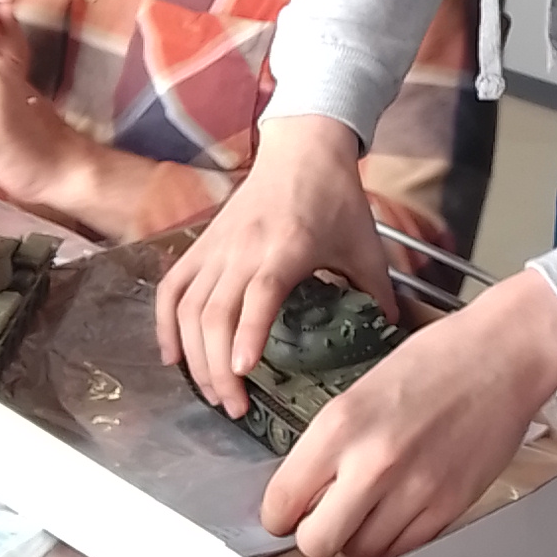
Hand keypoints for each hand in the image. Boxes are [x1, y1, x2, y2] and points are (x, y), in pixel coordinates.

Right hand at [156, 115, 397, 414]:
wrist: (303, 149)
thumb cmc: (336, 197)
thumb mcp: (366, 245)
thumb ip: (378, 293)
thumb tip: (390, 336)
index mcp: (289, 247)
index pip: (261, 294)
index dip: (248, 333)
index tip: (243, 372)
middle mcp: (245, 248)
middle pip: (216, 312)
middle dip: (218, 367)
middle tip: (235, 407)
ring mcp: (217, 246)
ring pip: (188, 307)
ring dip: (193, 356)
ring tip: (214, 393)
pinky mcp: (201, 245)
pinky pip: (172, 289)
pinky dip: (165, 325)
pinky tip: (172, 357)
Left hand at [260, 270, 556, 556]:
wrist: (505, 354)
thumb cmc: (438, 360)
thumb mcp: (362, 390)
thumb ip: (331, 444)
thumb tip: (306, 491)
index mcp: (340, 425)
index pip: (281, 503)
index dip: (280, 514)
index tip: (289, 511)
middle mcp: (373, 462)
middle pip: (316, 543)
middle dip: (316, 535)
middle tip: (326, 517)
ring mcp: (414, 489)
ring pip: (361, 553)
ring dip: (358, 537)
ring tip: (371, 508)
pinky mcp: (450, 505)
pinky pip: (404, 549)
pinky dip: (395, 538)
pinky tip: (400, 510)